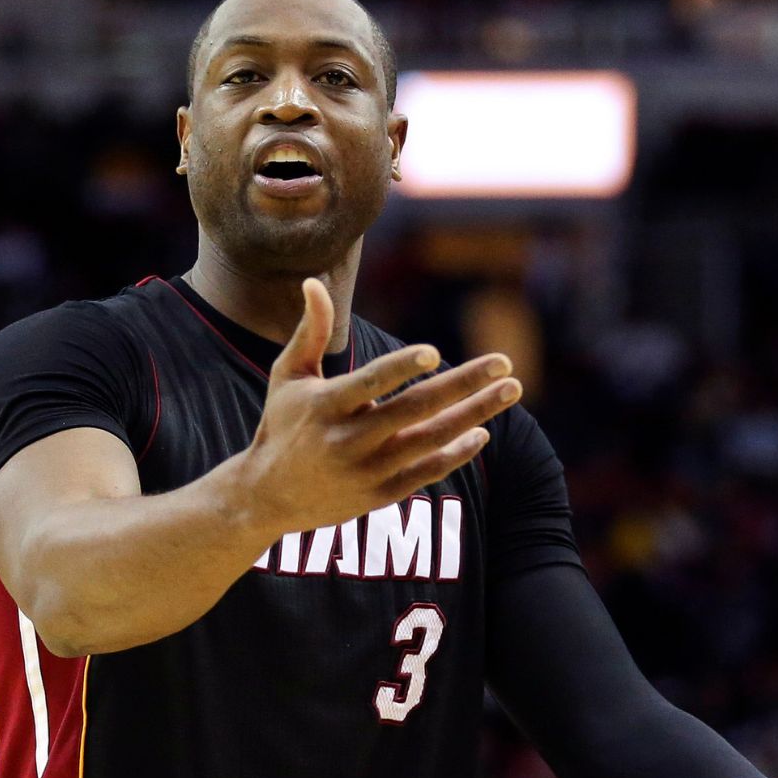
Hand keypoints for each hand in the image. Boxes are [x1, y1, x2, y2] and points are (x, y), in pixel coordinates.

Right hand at [237, 277, 521, 534]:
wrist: (267, 497)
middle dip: (465, 384)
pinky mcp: (379, 495)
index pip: (369, 383)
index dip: (400, 368)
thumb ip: (310, 330)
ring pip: (431, 440)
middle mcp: (348, 440)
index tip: (433, 351)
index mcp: (326, 405)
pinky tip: (481, 431)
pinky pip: (427, 472)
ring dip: (476, 414)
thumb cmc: (282, 424)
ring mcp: (367, 470)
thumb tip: (314, 280)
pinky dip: (456, 453)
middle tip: (504, 362)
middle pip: (416, 409)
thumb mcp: (287, 375)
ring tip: (510, 389)